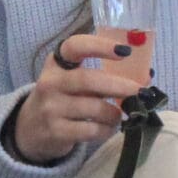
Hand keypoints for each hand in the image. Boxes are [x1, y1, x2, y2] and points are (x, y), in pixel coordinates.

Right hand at [11, 31, 148, 164]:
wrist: (30, 130)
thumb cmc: (62, 99)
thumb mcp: (72, 81)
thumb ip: (101, 76)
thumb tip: (146, 76)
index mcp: (56, 63)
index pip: (74, 46)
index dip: (100, 46)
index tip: (124, 51)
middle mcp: (50, 83)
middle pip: (88, 80)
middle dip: (118, 86)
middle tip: (139, 92)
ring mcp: (51, 108)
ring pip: (94, 108)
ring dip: (114, 113)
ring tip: (120, 115)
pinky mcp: (56, 131)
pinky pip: (91, 130)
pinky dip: (106, 130)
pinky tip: (108, 128)